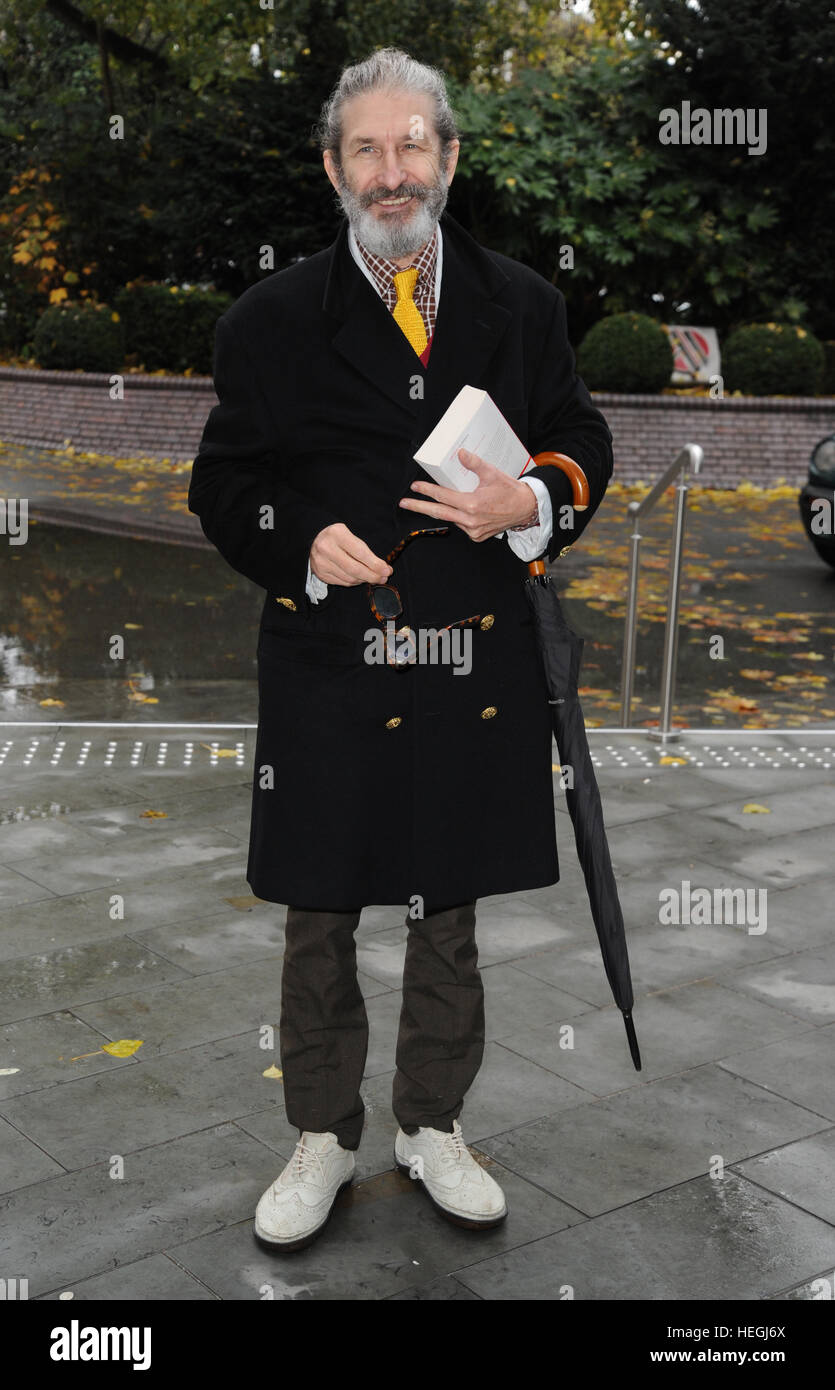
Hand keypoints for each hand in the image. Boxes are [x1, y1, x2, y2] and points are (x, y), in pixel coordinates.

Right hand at [310, 522, 391, 585]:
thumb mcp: (350, 535)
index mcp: (337, 534)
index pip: (360, 553)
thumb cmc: (338, 537)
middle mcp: (326, 548)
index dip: (375, 564)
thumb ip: (365, 550)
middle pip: (355, 569)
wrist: (314, 539)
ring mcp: (321, 562)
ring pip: (349, 578)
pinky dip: (354, 582)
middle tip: (383, 578)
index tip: (387, 570)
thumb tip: (382, 568)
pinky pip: (342, 582)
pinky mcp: (320, 573)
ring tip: (373, 577)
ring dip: (364, 580)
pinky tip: (360, 578)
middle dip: (372, 576)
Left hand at [399, 448, 535, 540]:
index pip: (443, 497)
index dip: (427, 491)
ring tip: (431, 502)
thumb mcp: (492, 473)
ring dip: (442, 510)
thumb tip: (459, 453)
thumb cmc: (509, 490)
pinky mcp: (477, 537)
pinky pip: (461, 526)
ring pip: (451, 519)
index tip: (414, 487)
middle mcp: (470, 520)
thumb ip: (474, 464)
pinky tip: (461, 510)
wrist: (525, 509)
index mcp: (472, 504)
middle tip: (404, 503)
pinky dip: (458, 517)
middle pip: (439, 513)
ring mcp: (473, 531)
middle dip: (419, 507)